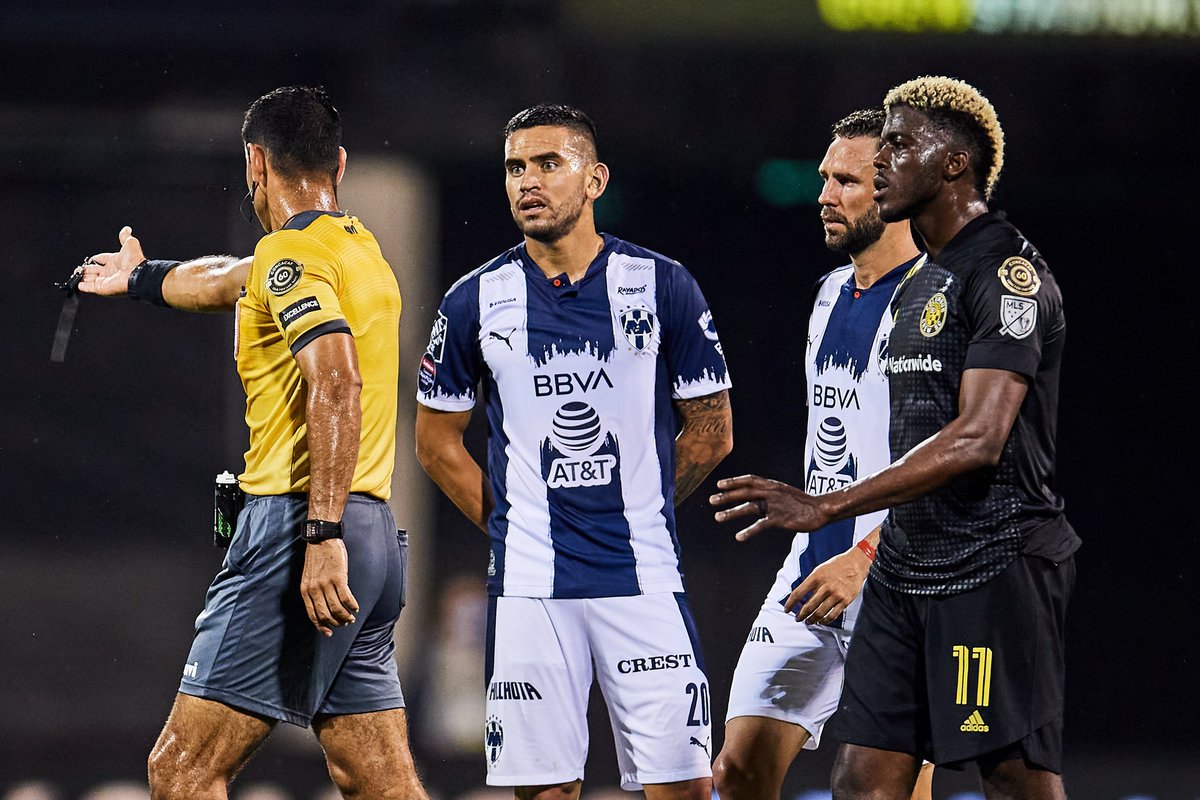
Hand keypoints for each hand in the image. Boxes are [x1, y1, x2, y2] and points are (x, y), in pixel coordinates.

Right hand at [78, 226, 144, 295]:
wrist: (137, 275)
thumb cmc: (134, 260)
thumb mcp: (129, 244)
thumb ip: (125, 237)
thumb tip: (126, 229)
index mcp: (115, 261)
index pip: (102, 259)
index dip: (96, 258)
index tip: (91, 259)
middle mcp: (110, 271)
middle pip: (95, 270)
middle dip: (87, 269)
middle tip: (80, 269)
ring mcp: (106, 280)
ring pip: (91, 279)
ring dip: (83, 277)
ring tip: (76, 275)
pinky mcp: (101, 288)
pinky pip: (90, 288)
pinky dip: (83, 286)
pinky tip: (78, 285)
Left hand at [300, 539, 359, 636]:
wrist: (322, 539)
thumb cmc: (317, 557)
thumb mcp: (309, 576)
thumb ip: (313, 591)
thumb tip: (323, 606)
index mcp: (305, 590)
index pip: (312, 615)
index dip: (321, 626)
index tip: (329, 633)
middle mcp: (314, 589)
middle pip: (325, 615)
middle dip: (336, 623)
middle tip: (344, 624)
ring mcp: (326, 584)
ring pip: (337, 609)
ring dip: (346, 617)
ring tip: (351, 618)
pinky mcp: (338, 578)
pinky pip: (346, 598)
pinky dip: (352, 605)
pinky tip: (355, 607)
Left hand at [708, 474, 826, 540]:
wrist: (820, 509)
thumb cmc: (802, 502)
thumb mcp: (784, 492)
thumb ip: (769, 493)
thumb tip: (756, 495)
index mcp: (772, 485)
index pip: (749, 479)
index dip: (734, 481)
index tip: (719, 484)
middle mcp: (771, 493)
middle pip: (744, 492)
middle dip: (726, 496)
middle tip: (711, 500)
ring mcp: (775, 505)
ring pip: (749, 507)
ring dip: (732, 512)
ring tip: (717, 517)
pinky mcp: (780, 519)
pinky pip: (761, 525)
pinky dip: (749, 531)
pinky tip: (739, 537)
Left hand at [783, 546, 871, 624]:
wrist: (855, 564)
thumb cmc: (836, 566)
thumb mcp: (819, 570)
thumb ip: (810, 582)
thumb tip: (800, 596)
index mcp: (816, 577)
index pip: (798, 593)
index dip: (790, 603)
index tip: (787, 609)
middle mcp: (825, 586)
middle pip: (808, 606)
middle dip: (801, 615)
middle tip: (797, 618)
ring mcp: (836, 594)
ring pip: (820, 613)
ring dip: (812, 620)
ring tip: (808, 621)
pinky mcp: (845, 601)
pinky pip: (833, 615)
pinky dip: (825, 621)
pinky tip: (821, 621)